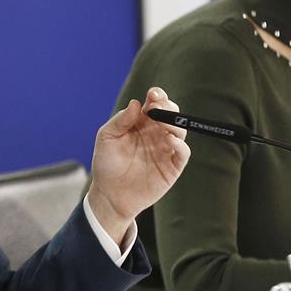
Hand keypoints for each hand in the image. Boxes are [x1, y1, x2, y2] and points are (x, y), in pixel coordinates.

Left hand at [86, 87, 190, 244]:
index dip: (158, 96)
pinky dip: (180, 145)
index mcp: (142, 122)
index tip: (153, 95)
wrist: (110, 195)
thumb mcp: (107, 138)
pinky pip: (183, 152)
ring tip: (164, 123)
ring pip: (180, 129)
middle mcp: (156, 133)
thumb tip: (135, 103)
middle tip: (158, 107)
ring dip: (175, 123)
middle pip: (171, 113)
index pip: (156, 103)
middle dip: (167, 106)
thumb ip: (120, 120)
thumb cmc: (107, 164)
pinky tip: (169, 140)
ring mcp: (165, 149)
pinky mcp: (172, 166)